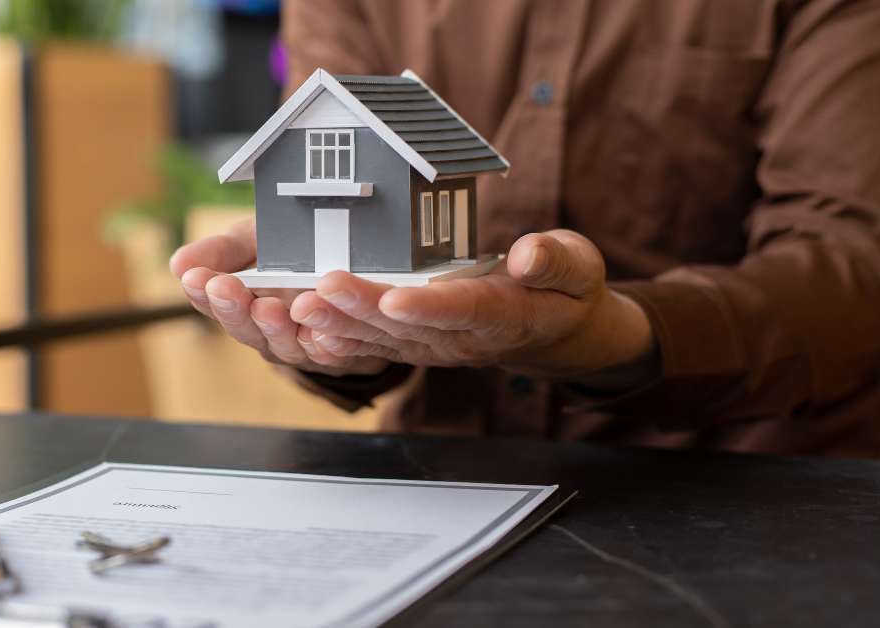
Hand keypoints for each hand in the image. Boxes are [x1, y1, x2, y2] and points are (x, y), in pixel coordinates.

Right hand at [169, 219, 390, 376]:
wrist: (354, 265)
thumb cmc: (293, 254)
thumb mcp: (255, 242)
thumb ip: (222, 251)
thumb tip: (178, 264)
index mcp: (243, 307)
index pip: (215, 304)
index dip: (203, 292)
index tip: (195, 277)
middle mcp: (268, 333)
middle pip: (246, 328)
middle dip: (234, 308)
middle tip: (224, 288)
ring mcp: (303, 347)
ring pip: (286, 344)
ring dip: (275, 327)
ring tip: (268, 306)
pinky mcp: (341, 353)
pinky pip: (335, 353)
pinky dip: (328, 344)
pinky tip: (323, 331)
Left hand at [293, 230, 656, 388]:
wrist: (554, 330)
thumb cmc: (564, 290)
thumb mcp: (579, 269)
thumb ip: (557, 262)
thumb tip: (528, 256)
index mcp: (506, 317)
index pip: (464, 311)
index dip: (429, 307)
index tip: (395, 298)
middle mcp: (464, 338)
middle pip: (409, 327)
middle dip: (363, 309)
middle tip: (323, 288)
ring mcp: (436, 346)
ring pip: (383, 339)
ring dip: (340, 324)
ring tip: (300, 306)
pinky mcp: (417, 345)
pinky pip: (375, 346)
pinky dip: (340, 339)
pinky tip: (306, 328)